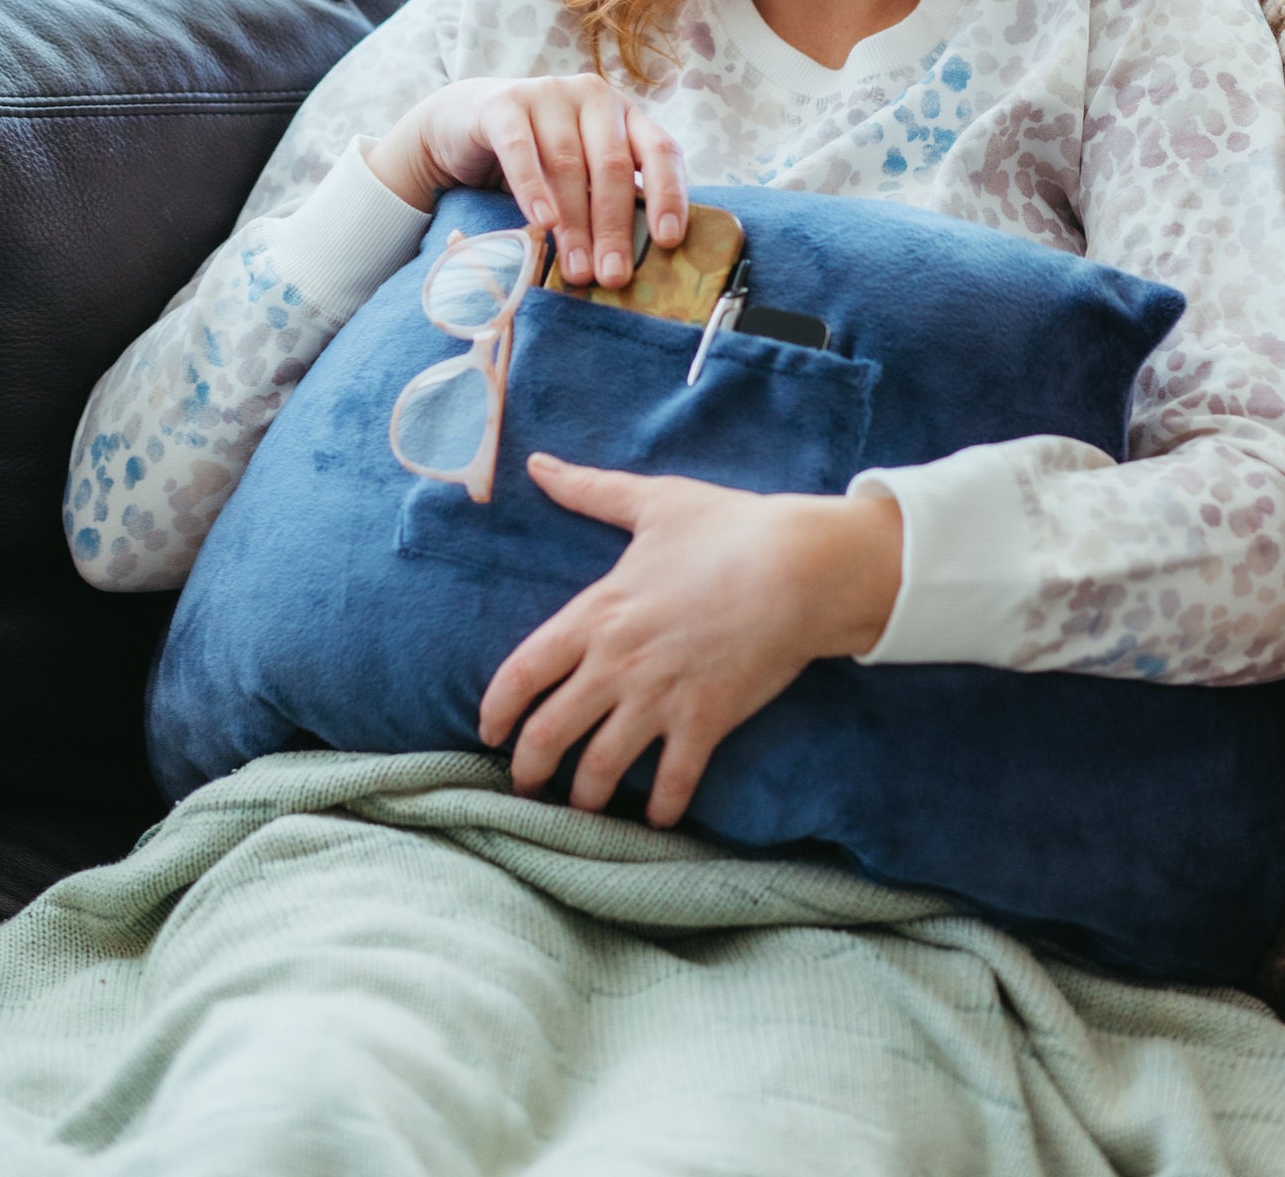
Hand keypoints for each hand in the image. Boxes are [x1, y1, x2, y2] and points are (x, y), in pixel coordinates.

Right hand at [366, 75, 687, 288]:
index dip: (668, 194)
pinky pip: (520, 149)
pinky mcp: (504, 104)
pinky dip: (532, 189)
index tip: (669, 241)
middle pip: (613, 165)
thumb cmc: (536, 159)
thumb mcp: (580, 173)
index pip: (660, 151)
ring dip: (574, 223)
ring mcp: (549, 94)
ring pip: (568, 164)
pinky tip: (541, 223)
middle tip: (613, 276)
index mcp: (625, 115)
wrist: (462, 124)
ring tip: (577, 268)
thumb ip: (604, 200)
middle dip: (615, 226)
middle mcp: (594, 97)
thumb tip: (628, 264)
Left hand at [478, 455, 903, 827]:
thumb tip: (538, 463)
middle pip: (549, 734)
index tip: (487, 732)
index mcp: (596, 614)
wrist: (797, 568)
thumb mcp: (651, 502)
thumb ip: (588, 489)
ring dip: (584, 799)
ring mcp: (659, 698)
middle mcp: (616, 664)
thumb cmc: (726, 529)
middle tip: (525, 788)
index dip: (496, 710)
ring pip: (601, 768)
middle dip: (529, 769)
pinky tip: (654, 821)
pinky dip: (660, 809)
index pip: (522, 672)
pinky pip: (673, 781)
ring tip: (579, 814)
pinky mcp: (706, 721)